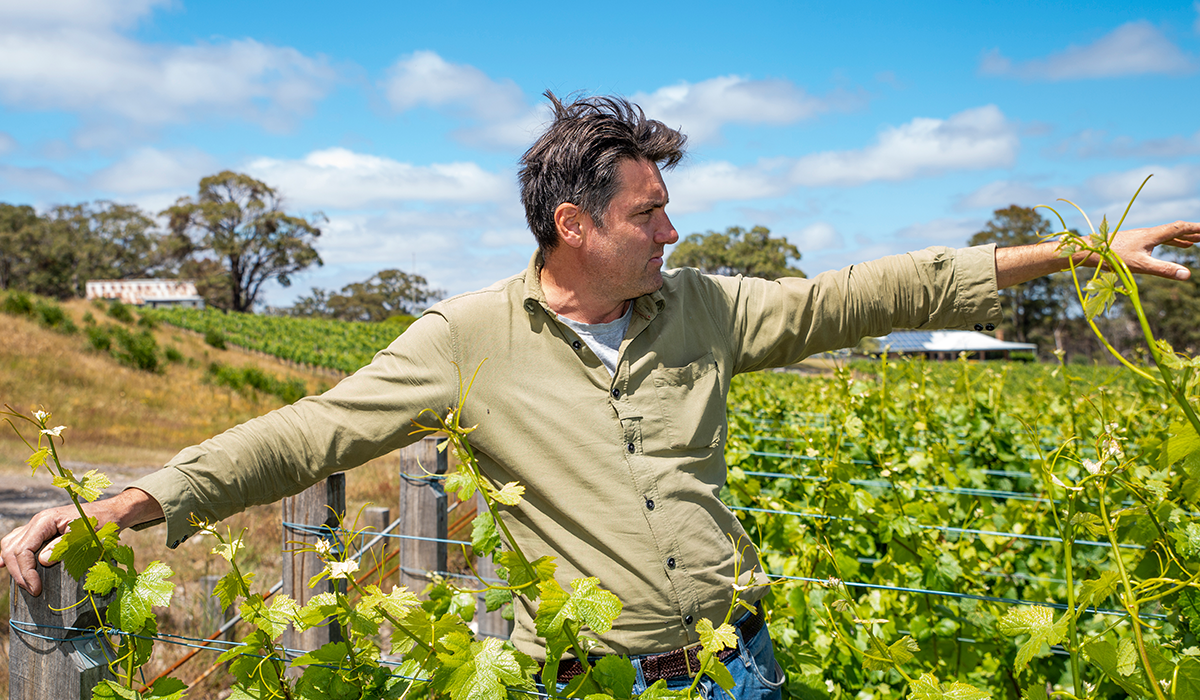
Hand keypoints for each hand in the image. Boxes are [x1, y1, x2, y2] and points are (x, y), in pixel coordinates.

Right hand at [0, 488, 161, 595]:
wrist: (112, 513)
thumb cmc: (102, 524)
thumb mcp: (86, 537)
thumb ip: (63, 547)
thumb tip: (42, 561)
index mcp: (45, 521)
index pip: (23, 549)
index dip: (26, 571)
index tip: (36, 588)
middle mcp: (37, 521)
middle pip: (12, 548)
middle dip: (19, 572)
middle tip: (33, 590)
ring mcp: (38, 525)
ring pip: (11, 544)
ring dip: (13, 564)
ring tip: (22, 582)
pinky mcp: (41, 531)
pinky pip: (18, 541)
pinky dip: (12, 554)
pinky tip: (5, 564)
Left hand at [996, 220, 1199, 288]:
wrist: (1086, 251)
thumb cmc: (1111, 258)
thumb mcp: (1141, 266)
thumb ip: (1164, 270)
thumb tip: (1187, 275)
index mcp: (1152, 235)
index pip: (1180, 227)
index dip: (1196, 228)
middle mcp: (1147, 233)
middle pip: (1174, 230)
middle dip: (1191, 233)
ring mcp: (1138, 237)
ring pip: (1164, 235)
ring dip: (1180, 239)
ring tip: (1193, 244)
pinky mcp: (1130, 243)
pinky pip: (1153, 241)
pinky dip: (1164, 244)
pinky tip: (1162, 250)